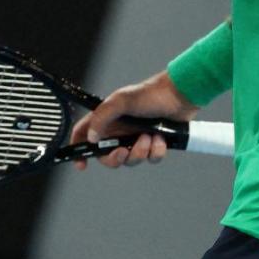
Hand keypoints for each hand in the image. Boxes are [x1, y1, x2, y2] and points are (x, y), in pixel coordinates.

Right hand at [68, 70, 198, 170]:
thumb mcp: (121, 101)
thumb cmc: (150, 94)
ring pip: (131, 160)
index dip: (79, 149)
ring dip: (140, 152)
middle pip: (107, 156)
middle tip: (124, 152)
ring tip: (149, 137)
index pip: (84, 134)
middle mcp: (119, 130)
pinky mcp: (153, 144)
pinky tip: (161, 138)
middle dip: (116, 158)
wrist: (179, 96)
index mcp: (106, 119)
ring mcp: (136, 138)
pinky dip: (156, 152)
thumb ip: (102, 117)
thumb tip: (92, 137)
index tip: (81, 165)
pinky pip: (150, 159)